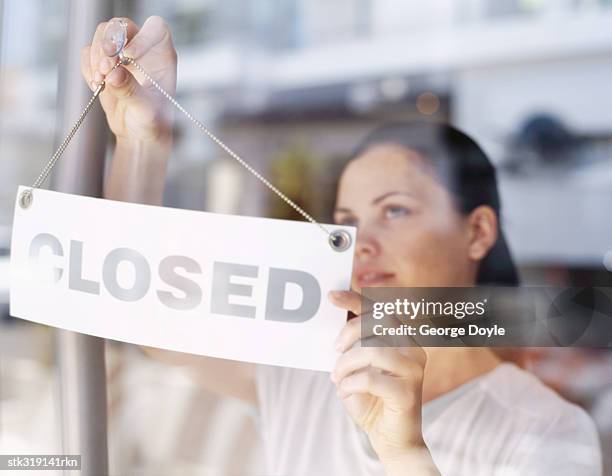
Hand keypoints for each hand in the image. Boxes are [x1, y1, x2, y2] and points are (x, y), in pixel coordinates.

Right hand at [80, 16, 176, 143]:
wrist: (138, 134)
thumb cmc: (152, 123)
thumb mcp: (145, 110)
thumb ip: (131, 91)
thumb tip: (113, 74)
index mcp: (162, 56)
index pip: (155, 28)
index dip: (141, 36)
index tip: (129, 56)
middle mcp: (142, 50)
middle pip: (122, 25)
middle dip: (109, 43)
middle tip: (106, 68)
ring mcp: (121, 55)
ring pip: (102, 34)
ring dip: (96, 56)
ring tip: (100, 81)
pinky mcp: (104, 64)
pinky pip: (88, 52)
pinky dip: (87, 66)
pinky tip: (96, 85)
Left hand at [329, 290, 438, 474]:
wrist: (392, 441)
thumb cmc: (373, 401)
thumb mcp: (360, 368)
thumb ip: (355, 347)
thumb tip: (336, 327)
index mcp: (405, 341)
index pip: (380, 312)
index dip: (355, 300)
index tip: (331, 295)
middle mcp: (414, 351)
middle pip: (377, 324)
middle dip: (349, 332)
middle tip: (335, 349)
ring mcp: (414, 371)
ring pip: (372, 351)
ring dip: (346, 364)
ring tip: (337, 378)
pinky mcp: (407, 393)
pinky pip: (370, 378)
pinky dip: (350, 384)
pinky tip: (346, 391)